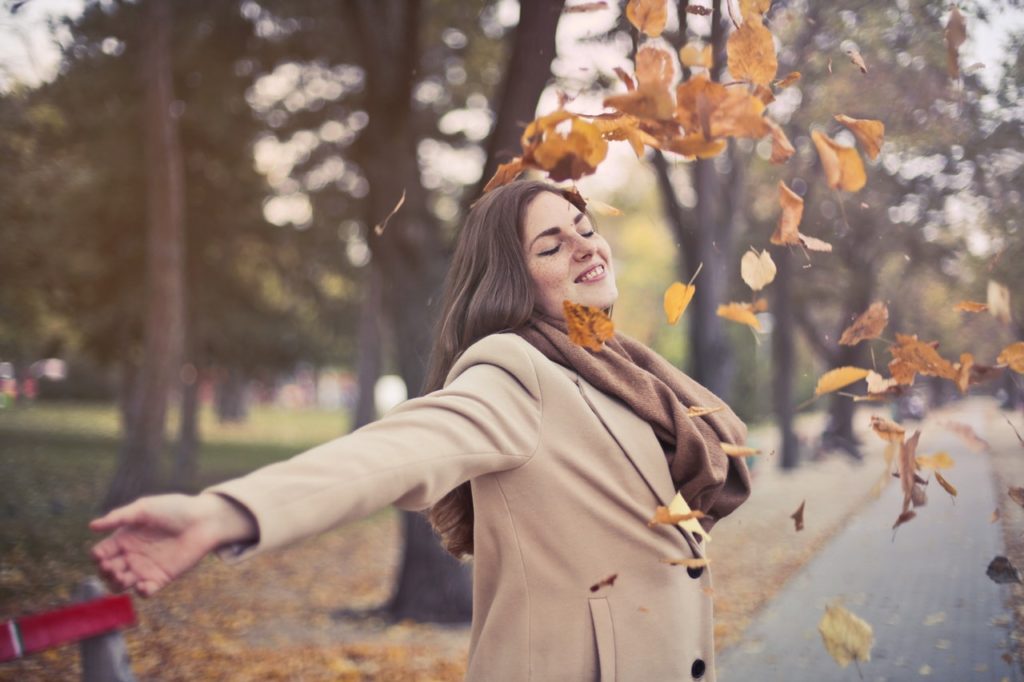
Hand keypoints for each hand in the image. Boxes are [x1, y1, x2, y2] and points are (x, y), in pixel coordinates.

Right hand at [90, 493, 256, 595]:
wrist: (203, 520)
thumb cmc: (174, 509)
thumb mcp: (144, 508)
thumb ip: (119, 517)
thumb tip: (92, 526)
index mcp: (124, 537)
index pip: (102, 552)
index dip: (98, 556)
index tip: (102, 555)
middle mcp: (132, 554)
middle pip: (108, 571)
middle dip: (106, 572)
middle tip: (112, 567)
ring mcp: (145, 567)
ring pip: (122, 584)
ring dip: (118, 584)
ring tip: (124, 577)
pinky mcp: (161, 578)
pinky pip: (146, 592)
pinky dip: (142, 592)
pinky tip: (143, 585)